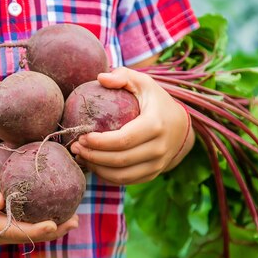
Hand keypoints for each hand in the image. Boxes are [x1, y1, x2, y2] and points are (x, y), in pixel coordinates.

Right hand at [0, 177, 78, 245]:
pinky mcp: (0, 227)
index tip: (56, 223)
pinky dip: (40, 223)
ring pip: (29, 234)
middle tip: (75, 220)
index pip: (18, 231)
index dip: (38, 229)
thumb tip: (0, 199)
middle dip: (53, 231)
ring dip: (51, 229)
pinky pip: (24, 228)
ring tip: (73, 219)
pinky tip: (54, 214)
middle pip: (29, 236)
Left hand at [70, 67, 193, 184]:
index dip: (100, 142)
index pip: (123, 140)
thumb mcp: (143, 83)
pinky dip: (107, 176)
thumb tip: (100, 78)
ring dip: (97, 168)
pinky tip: (93, 165)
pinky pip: (126, 181)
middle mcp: (159, 148)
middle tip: (75, 147)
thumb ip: (123, 76)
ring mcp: (157, 164)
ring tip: (81, 157)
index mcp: (155, 125)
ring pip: (122, 175)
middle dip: (93, 156)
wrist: (181, 127)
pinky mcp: (152, 174)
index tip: (82, 136)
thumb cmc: (155, 101)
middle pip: (120, 160)